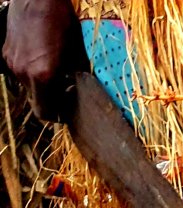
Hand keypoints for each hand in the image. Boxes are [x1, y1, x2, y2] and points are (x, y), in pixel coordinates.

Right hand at [3, 0, 80, 121]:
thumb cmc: (61, 21)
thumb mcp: (76, 51)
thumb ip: (76, 75)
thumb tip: (80, 90)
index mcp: (42, 76)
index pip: (45, 112)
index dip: (57, 115)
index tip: (68, 111)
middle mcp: (23, 73)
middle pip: (37, 100)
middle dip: (52, 99)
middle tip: (67, 90)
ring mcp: (11, 63)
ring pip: (28, 86)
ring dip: (42, 84)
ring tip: (57, 72)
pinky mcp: (6, 54)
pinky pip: (21, 71)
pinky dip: (32, 72)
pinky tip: (44, 58)